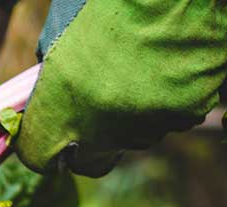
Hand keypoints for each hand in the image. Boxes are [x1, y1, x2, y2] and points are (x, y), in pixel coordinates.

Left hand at [14, 0, 226, 176]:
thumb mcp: (61, 30)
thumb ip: (51, 73)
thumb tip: (48, 96)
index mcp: (62, 103)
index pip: (38, 155)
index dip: (41, 145)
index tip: (47, 134)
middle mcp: (104, 125)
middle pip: (91, 157)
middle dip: (89, 138)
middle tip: (97, 100)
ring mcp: (148, 124)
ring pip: (135, 137)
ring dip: (132, 115)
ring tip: (138, 69)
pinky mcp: (188, 113)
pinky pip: (171, 118)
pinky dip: (169, 99)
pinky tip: (169, 63)